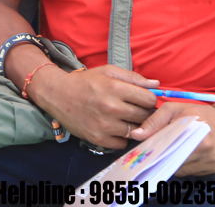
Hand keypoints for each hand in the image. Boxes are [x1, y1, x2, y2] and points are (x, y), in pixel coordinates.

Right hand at [28, 65, 159, 149]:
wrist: (57, 94)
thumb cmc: (84, 82)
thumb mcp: (107, 72)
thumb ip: (133, 77)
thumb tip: (156, 84)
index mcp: (114, 88)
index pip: (149, 99)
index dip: (148, 99)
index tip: (142, 99)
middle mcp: (110, 107)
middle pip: (144, 116)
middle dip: (142, 112)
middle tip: (132, 109)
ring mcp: (104, 125)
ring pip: (135, 130)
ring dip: (133, 125)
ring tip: (123, 118)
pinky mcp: (98, 138)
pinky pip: (122, 143)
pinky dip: (121, 137)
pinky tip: (114, 127)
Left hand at [132, 100, 214, 175]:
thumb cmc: (202, 113)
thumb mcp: (176, 109)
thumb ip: (155, 122)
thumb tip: (136, 135)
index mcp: (200, 139)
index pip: (171, 153)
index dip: (158, 153)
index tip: (148, 151)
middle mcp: (210, 154)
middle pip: (177, 165)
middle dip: (166, 158)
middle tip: (159, 151)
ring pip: (186, 171)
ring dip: (176, 163)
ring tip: (174, 149)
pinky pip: (196, 172)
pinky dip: (188, 165)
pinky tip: (187, 153)